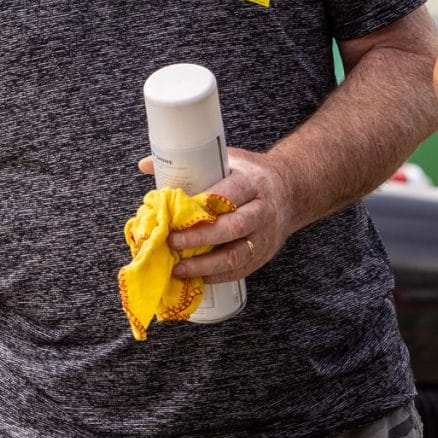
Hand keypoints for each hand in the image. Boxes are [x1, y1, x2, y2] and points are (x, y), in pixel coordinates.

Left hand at [139, 145, 297, 283]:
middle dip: (201, 238)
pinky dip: (218, 276)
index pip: (230, 193)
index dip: (205, 205)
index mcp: (252, 181)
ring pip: (238, 254)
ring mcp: (266, 234)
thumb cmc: (250, 174)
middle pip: (234, 227)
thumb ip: (189, 164)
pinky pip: (242, 269)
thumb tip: (145, 164)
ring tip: (180, 268)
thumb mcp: (227, 160)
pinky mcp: (265, 253)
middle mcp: (262, 209)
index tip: (179, 213)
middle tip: (172, 242)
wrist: (291, 190)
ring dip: (206, 265)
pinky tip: (198, 277)